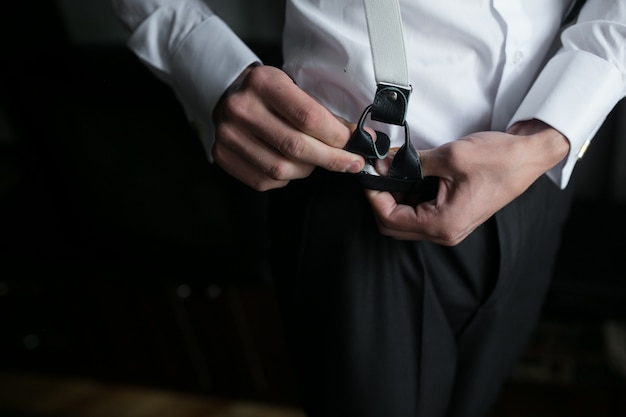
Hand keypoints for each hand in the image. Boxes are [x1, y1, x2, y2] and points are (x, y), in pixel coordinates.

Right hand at [212, 65, 364, 190]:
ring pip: (281, 169)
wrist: (226, 94)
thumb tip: (355, 137)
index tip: (353, 143)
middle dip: (331, 159)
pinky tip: (291, 165)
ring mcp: (228, 135)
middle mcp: (241, 109)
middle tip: (350, 163)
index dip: (336, 136)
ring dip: (308, 169)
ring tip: (316, 160)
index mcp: (262, 83)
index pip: (308, 117)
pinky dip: (286, 178)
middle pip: (296, 146)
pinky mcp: (222, 155)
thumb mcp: (293, 87)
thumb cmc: (268, 92)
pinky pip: (265, 180)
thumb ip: (321, 113)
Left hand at [365, 120, 569, 244]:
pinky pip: (419, 215)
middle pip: (393, 226)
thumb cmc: (499, 159)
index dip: (373, 197)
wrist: (529, 157)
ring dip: (392, 199)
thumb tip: (384, 163)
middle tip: (376, 174)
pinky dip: (407, 198)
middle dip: (379, 200)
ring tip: (388, 172)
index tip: (369, 175)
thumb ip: (412, 163)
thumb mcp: (450, 157)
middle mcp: (445, 232)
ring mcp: (449, 227)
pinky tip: (405, 177)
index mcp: (443, 224)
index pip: (390, 220)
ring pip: (405, 221)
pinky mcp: (453, 216)